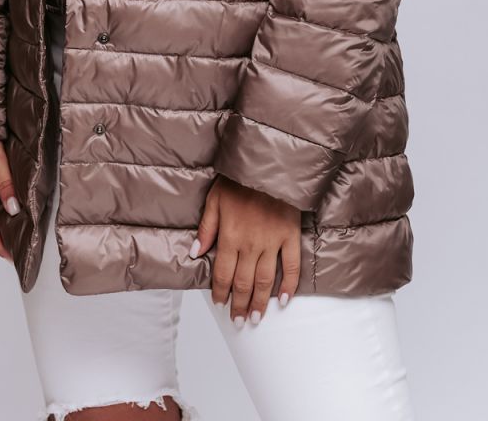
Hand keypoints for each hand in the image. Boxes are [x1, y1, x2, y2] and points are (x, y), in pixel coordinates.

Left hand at [191, 173, 301, 324]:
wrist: (268, 165)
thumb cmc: (239, 180)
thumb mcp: (214, 199)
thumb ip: (206, 228)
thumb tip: (196, 253)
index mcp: (230, 236)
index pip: (223, 273)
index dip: (221, 292)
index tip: (220, 304)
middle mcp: (250, 244)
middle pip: (243, 282)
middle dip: (239, 305)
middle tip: (238, 322)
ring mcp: (272, 242)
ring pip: (265, 280)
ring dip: (260, 302)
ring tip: (256, 319)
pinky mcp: (290, 237)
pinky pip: (290, 266)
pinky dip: (288, 285)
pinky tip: (283, 300)